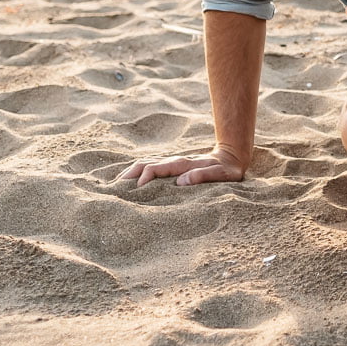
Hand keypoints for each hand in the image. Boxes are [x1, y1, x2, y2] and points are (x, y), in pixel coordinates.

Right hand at [116, 147, 246, 186]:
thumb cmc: (228, 170)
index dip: (145, 177)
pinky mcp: (172, 166)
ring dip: (129, 172)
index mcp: (184, 164)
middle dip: (129, 174)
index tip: (135, 189)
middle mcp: (175, 161)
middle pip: (146, 164)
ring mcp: (172, 163)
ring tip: (115, 185)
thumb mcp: (222, 174)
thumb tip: (182, 181)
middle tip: (114, 188)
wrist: (232, 156)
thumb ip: (204, 176)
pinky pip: (150, 166)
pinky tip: (128, 180)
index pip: (157, 168)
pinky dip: (136, 172)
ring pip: (145, 163)